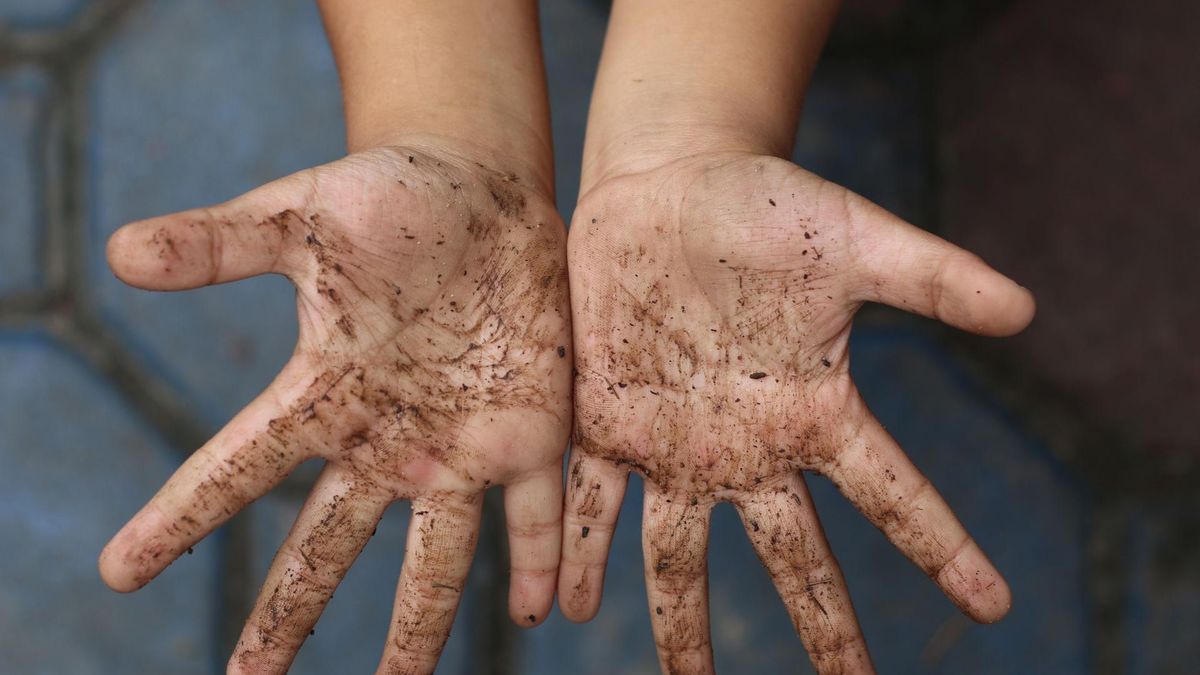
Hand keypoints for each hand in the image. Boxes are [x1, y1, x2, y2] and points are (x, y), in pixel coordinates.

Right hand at [99, 141, 570, 673]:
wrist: (483, 195)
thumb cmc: (389, 201)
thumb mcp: (303, 217)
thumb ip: (223, 242)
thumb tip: (115, 250)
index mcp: (325, 393)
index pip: (234, 466)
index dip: (176, 517)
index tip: (116, 571)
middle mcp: (386, 440)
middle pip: (327, 545)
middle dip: (287, 615)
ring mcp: (460, 445)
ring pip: (436, 557)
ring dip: (420, 630)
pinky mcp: (531, 431)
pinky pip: (537, 512)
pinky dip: (540, 562)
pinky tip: (540, 614)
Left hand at [560, 152, 1034, 673]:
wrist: (671, 185)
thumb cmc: (769, 205)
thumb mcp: (856, 238)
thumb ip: (933, 276)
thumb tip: (1028, 310)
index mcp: (816, 410)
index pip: (896, 494)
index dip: (946, 548)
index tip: (996, 607)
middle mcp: (750, 447)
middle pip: (795, 558)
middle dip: (824, 629)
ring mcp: (675, 443)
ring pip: (680, 554)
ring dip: (681, 623)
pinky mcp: (607, 421)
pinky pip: (589, 500)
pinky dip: (576, 552)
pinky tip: (568, 609)